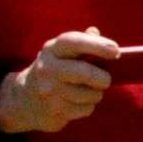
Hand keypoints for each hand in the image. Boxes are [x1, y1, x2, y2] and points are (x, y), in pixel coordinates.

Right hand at [0, 29, 118, 134]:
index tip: (115, 50)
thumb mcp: (60, 53)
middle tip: (105, 79)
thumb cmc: (53, 70)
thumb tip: (94, 31)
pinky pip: (87, 109)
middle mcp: (47, 69)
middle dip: (103, 78)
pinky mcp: (56, 110)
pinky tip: (76, 102)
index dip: (96, 45)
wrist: (26, 98)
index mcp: (51, 50)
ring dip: (96, 93)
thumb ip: (79, 42)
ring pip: (91, 94)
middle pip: (85, 72)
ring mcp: (50, 91)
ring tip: (85, 90)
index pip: (72, 42)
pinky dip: (88, 106)